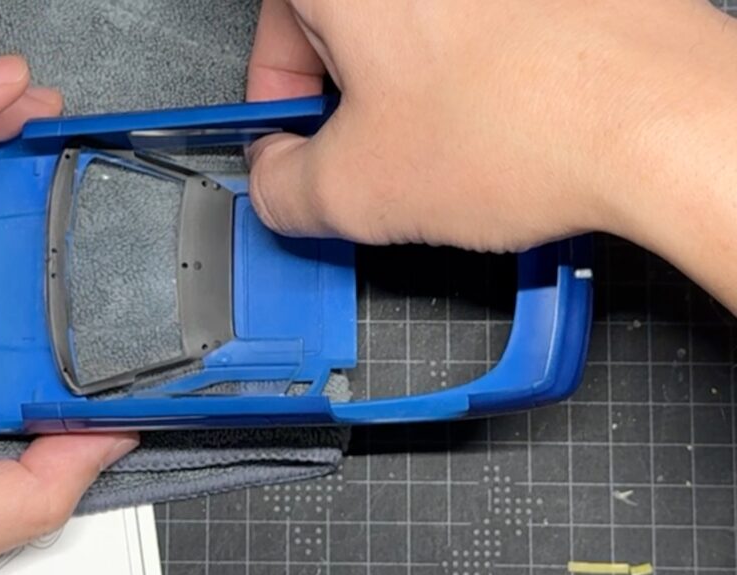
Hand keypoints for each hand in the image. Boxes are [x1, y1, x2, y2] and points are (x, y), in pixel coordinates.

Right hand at [246, 1, 736, 253]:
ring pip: (414, 25)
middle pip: (343, 23)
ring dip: (411, 87)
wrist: (663, 120)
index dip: (276, 98)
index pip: (271, 29)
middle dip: (345, 98)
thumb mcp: (354, 191)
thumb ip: (280, 188)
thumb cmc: (525, 126)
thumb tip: (278, 180)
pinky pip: (478, 22)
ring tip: (446, 147)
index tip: (296, 142)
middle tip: (368, 156)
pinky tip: (498, 122)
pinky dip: (473, 69)